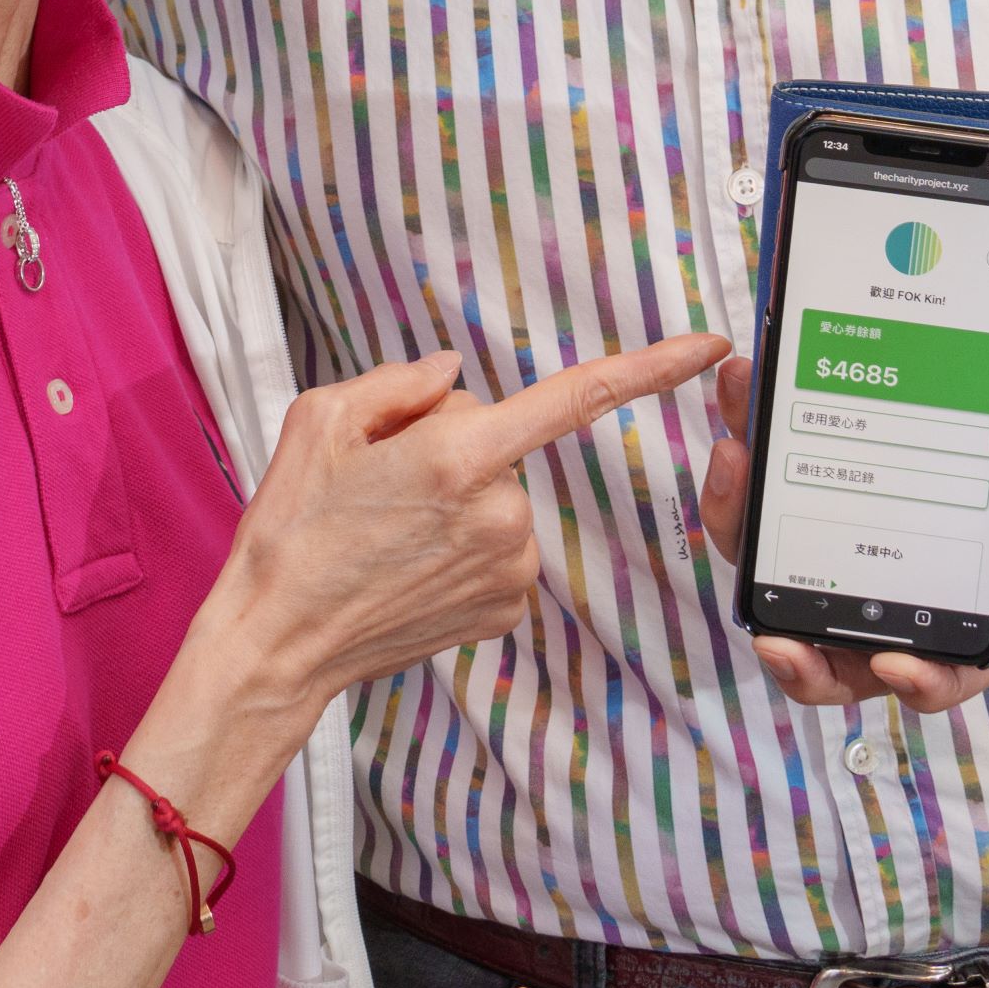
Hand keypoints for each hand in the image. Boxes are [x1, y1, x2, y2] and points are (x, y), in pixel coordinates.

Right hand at [198, 336, 731, 725]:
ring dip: (457, 503)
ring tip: (389, 534)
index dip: (651, 367)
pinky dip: (462, 551)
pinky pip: (498, 551)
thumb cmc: (292, 527)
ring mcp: (509, 568)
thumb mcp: (321, 418)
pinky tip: (411, 569)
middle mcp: (500, 511)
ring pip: (499, 499)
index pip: (576, 396)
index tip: (709, 347)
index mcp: (459, 453)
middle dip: (451, 448)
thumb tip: (453, 375)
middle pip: (500, 443)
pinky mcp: (505, 610)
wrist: (278, 640)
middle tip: (381, 486)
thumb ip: (400, 382)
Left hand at [695, 215, 988, 716]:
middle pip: (843, 644)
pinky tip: (742, 390)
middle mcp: (903, 559)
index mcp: (978, 571)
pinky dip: (744, 443)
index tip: (891, 662)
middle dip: (801, 659)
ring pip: (777, 561)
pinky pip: (762, 478)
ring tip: (735, 456)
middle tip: (774, 641)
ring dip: (741, 522)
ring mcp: (847, 517)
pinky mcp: (808, 463)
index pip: (955, 660)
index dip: (924, 682)